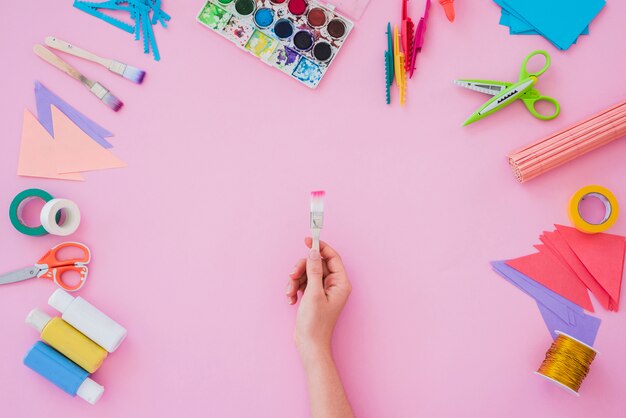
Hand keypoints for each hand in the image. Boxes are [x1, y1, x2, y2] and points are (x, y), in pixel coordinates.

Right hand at [286, 237, 351, 356]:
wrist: (309, 344)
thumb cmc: (315, 323)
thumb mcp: (313, 293)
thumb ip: (313, 271)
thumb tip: (313, 252)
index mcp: (340, 283)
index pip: (332, 257)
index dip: (320, 247)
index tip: (307, 240)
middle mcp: (334, 285)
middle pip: (316, 264)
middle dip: (301, 269)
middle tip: (291, 276)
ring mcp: (323, 290)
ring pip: (307, 273)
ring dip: (295, 281)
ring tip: (289, 293)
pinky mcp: (314, 295)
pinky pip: (303, 283)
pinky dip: (295, 288)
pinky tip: (291, 299)